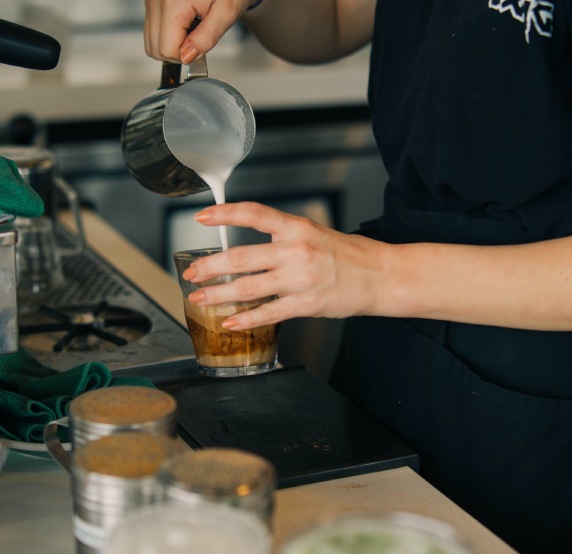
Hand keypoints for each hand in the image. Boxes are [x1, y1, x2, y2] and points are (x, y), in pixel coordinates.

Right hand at [144, 0, 249, 63]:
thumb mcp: (226, 13)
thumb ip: (207, 37)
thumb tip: (187, 57)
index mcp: (173, 2)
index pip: (167, 49)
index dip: (187, 54)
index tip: (201, 42)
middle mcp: (156, 0)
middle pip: (155, 48)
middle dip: (178, 51)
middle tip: (198, 36)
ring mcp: (151, 0)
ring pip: (151, 41)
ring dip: (172, 43)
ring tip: (191, 27)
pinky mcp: (151, 1)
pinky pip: (152, 30)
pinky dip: (167, 33)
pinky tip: (184, 22)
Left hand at [181, 202, 391, 329]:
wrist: (380, 275)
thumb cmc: (347, 255)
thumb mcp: (313, 233)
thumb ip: (282, 238)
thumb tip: (247, 249)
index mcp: (296, 228)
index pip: (254, 214)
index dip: (224, 214)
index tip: (202, 217)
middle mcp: (296, 251)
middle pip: (241, 257)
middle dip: (210, 267)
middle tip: (191, 273)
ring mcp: (301, 279)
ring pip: (248, 287)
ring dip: (218, 294)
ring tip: (200, 298)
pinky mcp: (307, 303)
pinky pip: (269, 313)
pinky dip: (246, 319)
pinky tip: (230, 322)